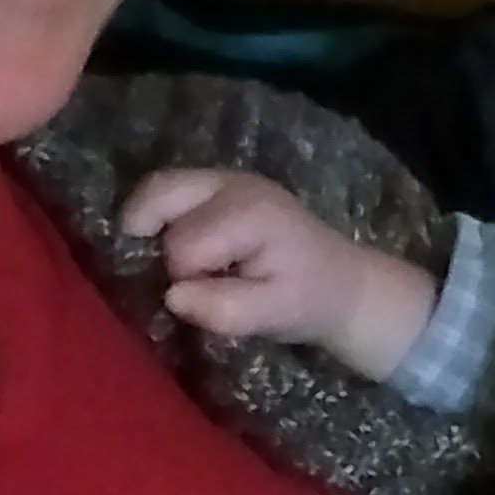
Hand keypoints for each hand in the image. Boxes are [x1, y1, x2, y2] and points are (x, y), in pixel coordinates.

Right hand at [121, 168, 436, 379]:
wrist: (343, 283)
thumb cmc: (308, 299)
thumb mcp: (274, 316)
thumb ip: (224, 309)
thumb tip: (172, 296)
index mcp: (248, 212)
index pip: (181, 246)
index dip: (183, 280)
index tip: (210, 298)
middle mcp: (231, 183)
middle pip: (157, 193)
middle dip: (152, 240)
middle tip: (172, 276)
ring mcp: (224, 178)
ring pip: (157, 189)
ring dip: (153, 228)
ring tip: (173, 265)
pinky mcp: (218, 187)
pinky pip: (168, 194)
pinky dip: (160, 220)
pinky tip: (180, 252)